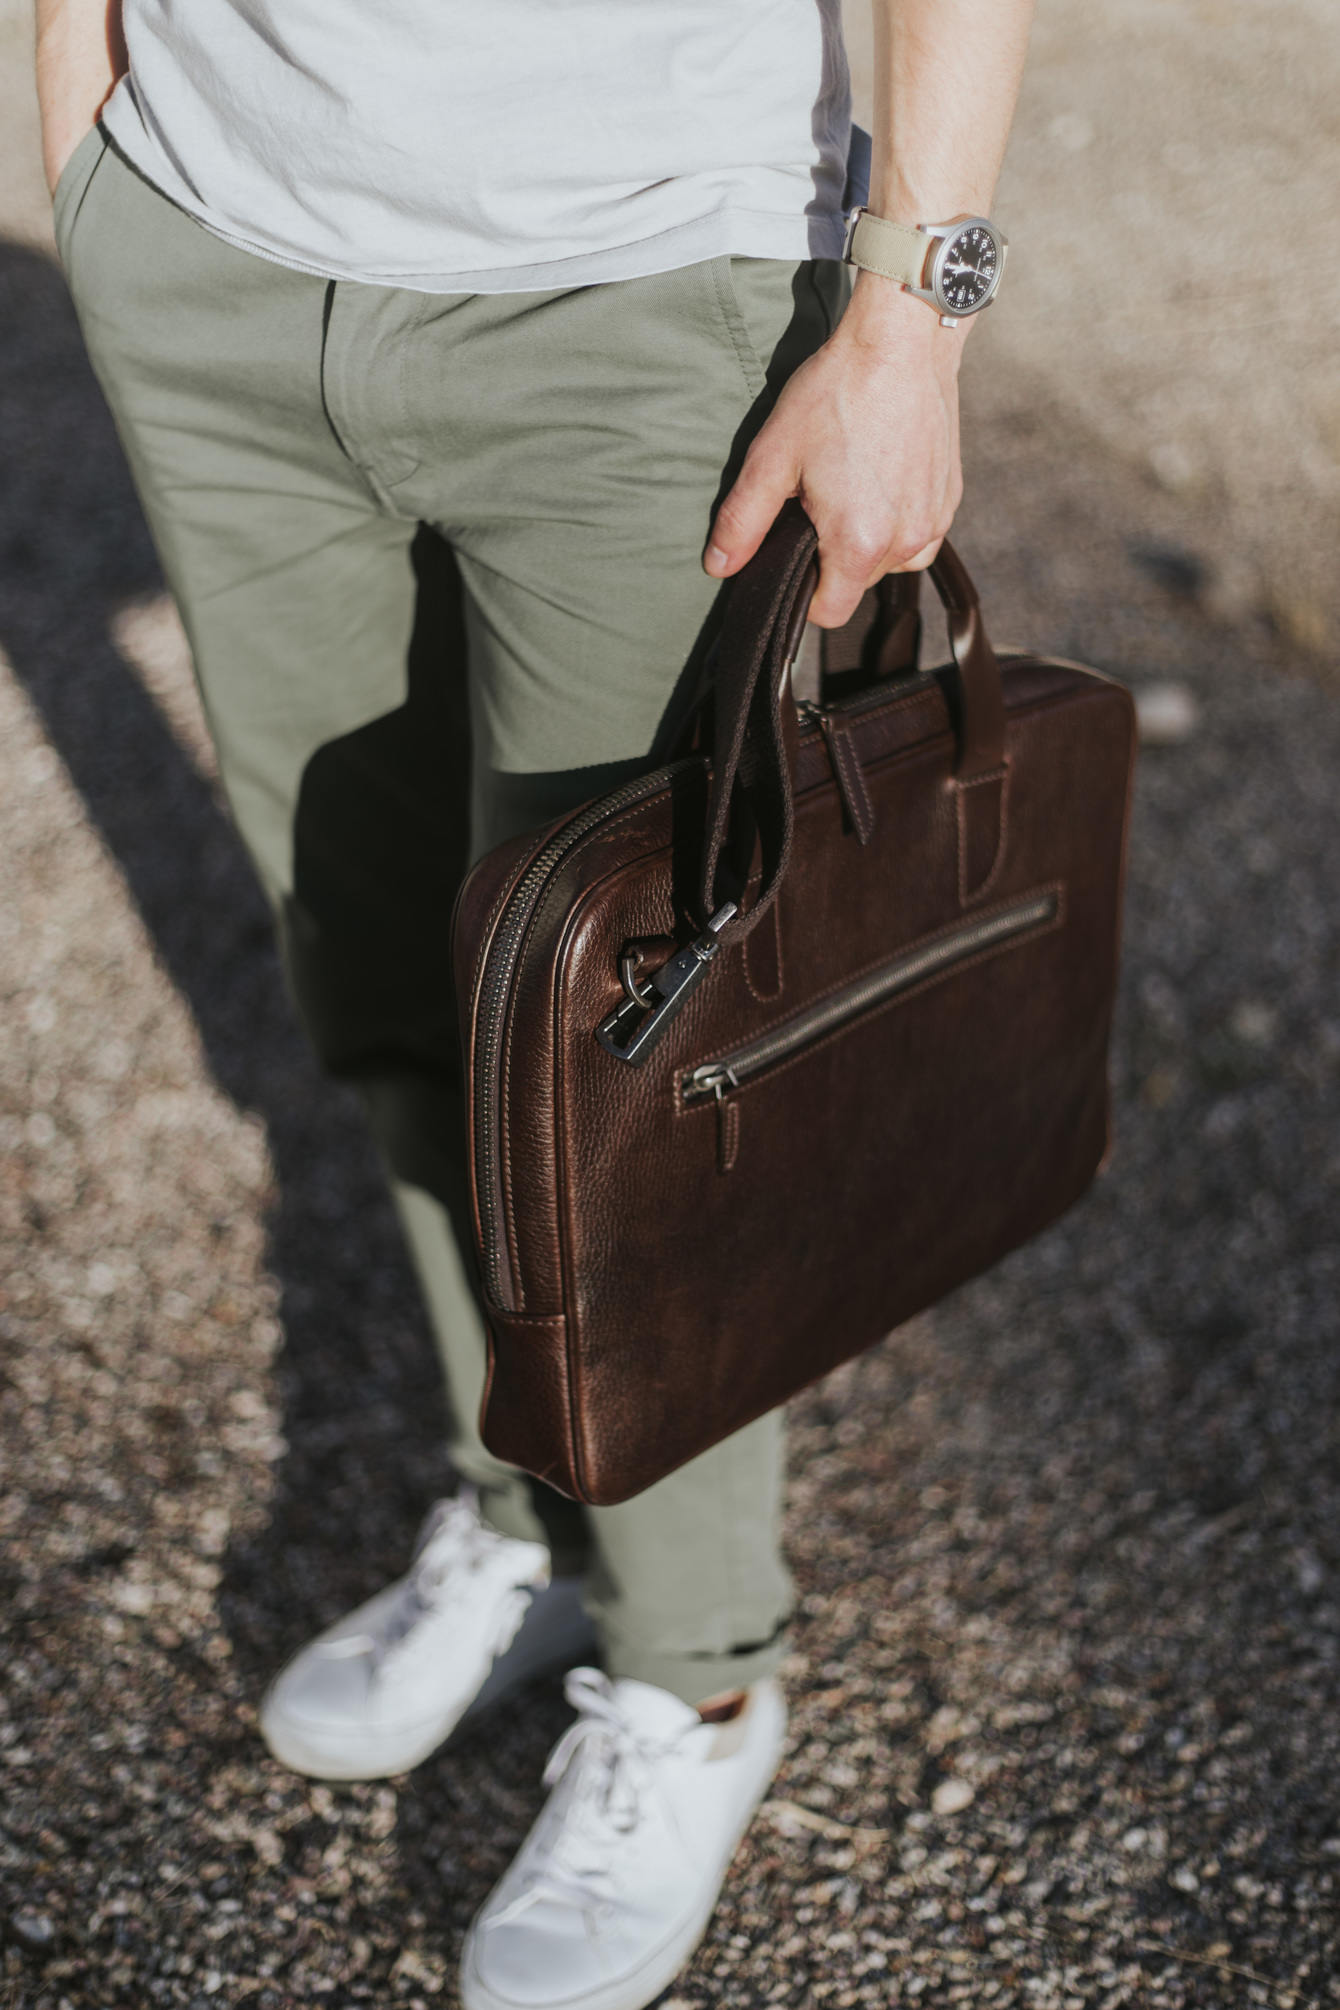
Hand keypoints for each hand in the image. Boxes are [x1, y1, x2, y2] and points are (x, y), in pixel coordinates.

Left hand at [703, 272, 965, 627]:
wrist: (902, 343)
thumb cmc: (835, 394)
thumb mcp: (773, 457)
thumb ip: (743, 521)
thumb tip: (718, 566)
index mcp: (859, 544)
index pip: (828, 613)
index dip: (804, 595)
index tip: (793, 556)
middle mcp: (906, 544)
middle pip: (858, 584)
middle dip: (833, 557)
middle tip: (817, 500)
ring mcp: (935, 522)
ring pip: (891, 562)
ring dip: (868, 541)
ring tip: (850, 486)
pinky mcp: (951, 498)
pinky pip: (918, 534)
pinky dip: (897, 519)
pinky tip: (880, 477)